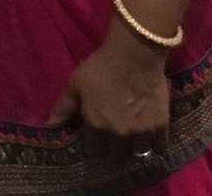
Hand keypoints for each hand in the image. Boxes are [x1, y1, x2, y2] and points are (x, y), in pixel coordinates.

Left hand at [48, 22, 169, 160]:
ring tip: (132, 142)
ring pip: (138, 153)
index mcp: (97, 126)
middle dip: (113, 151)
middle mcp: (119, 135)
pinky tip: (152, 140)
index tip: (95, 140)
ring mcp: (142, 132)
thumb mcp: (75, 85)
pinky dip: (155, 145)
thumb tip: (49, 124)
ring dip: (134, 150)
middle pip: (117, 155)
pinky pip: (160, 146)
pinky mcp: (161, 126)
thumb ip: (64, 108)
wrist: (133, 57)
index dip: (94, 146)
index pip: (94, 150)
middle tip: (114, 142)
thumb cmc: (100, 69)